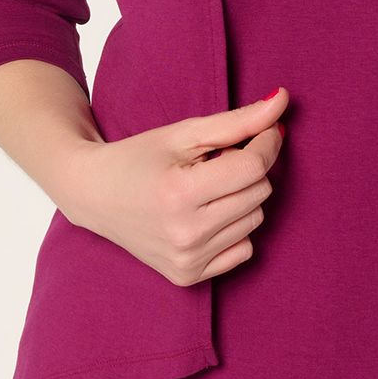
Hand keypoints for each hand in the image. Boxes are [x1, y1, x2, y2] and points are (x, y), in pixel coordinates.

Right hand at [60, 86, 289, 285]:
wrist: (94, 196)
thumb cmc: (139, 158)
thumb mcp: (185, 133)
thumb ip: (237, 120)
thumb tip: (283, 101)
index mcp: (179, 193)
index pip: (253, 166)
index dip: (268, 142)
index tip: (267, 129)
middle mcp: (185, 234)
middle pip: (259, 193)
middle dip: (248, 170)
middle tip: (219, 160)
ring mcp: (187, 260)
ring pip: (255, 219)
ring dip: (241, 197)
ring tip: (206, 187)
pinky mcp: (188, 277)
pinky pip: (244, 249)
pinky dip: (234, 228)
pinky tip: (205, 215)